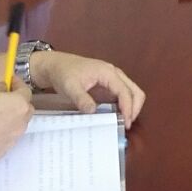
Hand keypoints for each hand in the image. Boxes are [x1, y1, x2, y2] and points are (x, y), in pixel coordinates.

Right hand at [0, 82, 32, 164]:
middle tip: (3, 99)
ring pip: (17, 125)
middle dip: (17, 102)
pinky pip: (7, 138)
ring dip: (11, 119)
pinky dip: (2, 133)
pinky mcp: (3, 151)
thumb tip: (3, 88)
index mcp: (19, 104)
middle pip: (25, 109)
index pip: (25, 90)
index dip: (17, 84)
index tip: (10, 81)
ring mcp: (13, 138)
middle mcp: (21, 122)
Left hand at [32, 50, 146, 124]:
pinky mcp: (109, 85)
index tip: (126, 123)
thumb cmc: (64, 73)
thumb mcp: (70, 87)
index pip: (125, 91)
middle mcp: (114, 74)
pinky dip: (124, 106)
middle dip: (134, 108)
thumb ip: (81, 99)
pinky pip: (123, 95)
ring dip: (131, 107)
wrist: (57, 65)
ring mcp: (113, 79)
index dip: (128, 108)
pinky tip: (116, 117)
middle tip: (126, 125)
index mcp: (107, 72)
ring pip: (132, 93)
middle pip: (135, 91)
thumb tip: (93, 111)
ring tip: (123, 122)